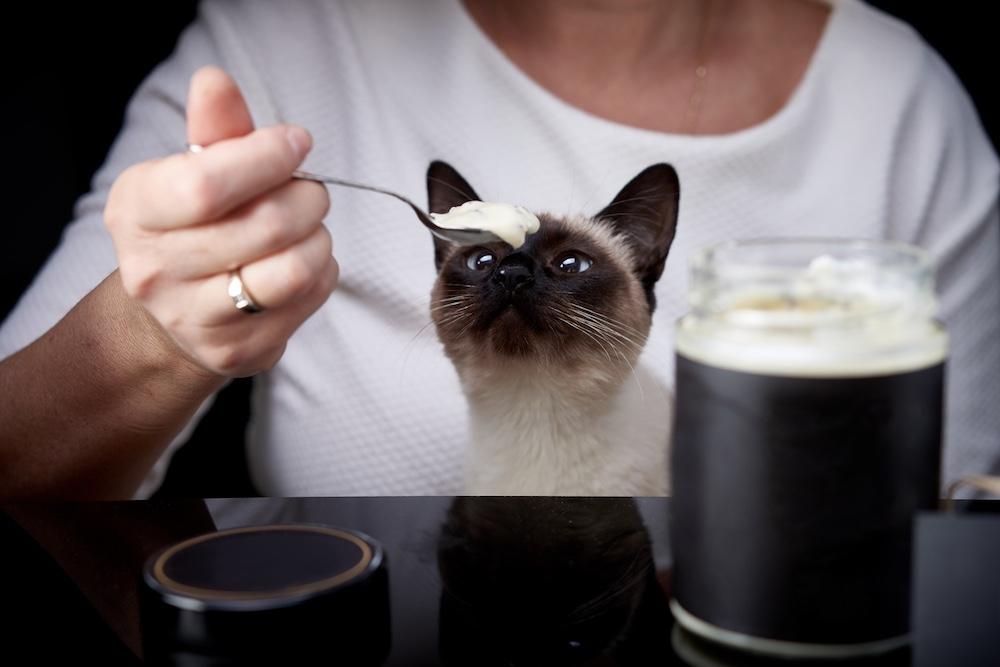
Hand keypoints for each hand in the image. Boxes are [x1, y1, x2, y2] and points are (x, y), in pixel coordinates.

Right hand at [104, 67, 336, 376]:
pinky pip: (309, 298)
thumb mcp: (193, 170)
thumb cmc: (194, 228)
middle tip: (310, 191)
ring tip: (306, 229)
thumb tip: (215, 81)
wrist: (174, 315)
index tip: (295, 143)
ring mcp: (195, 319)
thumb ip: (214, 129)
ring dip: (318, 239)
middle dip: (306, 198)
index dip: (265, 157)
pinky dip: (321, 272)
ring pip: (293, 270)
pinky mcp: (238, 351)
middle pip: (265, 226)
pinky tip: (300, 263)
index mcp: (137, 210)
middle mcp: (155, 270)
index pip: (207, 184)